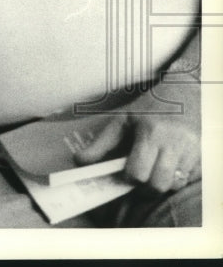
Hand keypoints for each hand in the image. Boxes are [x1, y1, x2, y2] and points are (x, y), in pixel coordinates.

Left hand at [75, 82, 200, 193]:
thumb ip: (101, 143)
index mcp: (150, 132)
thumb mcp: (122, 119)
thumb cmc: (149, 108)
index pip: (138, 172)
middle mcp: (174, 143)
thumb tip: (79, 162)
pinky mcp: (202, 157)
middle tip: (137, 179)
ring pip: (174, 185)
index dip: (128, 178)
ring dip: (161, 185)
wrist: (183, 94)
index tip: (124, 174)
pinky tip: (166, 167)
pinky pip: (187, 181)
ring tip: (152, 172)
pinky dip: (175, 180)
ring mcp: (191, 151)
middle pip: (158, 184)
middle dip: (145, 188)